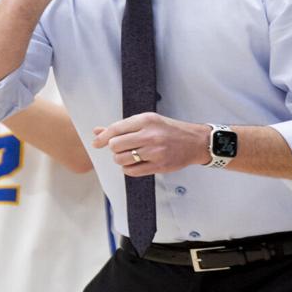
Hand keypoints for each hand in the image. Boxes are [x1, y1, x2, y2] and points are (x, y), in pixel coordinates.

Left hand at [91, 112, 209, 176]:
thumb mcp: (147, 122)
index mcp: (146, 120)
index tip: (96, 143)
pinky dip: (128, 169)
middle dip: (114, 149)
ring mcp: (155, 152)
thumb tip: (97, 132)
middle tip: (121, 149)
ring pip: (121, 159)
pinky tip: (134, 163)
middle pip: (115, 145)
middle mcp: (150, 135)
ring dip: (121, 160)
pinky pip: (132, 171)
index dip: (103, 137)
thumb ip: (122, 127)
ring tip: (129, 156)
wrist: (194, 142)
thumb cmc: (168, 130)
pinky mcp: (159, 166)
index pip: (116, 129)